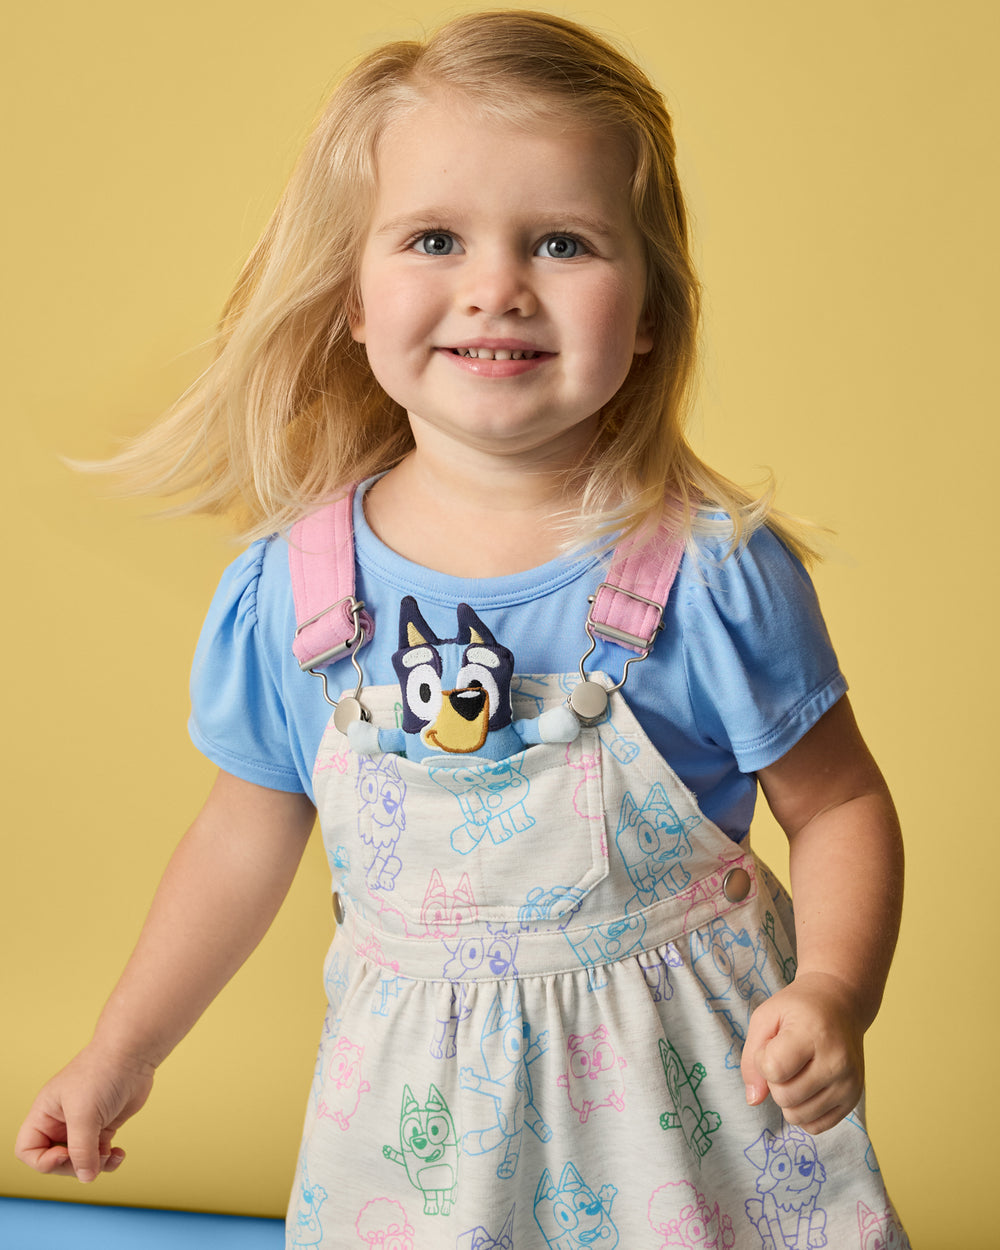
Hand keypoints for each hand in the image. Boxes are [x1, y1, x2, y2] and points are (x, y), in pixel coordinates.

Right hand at [15, 1044, 155, 1182]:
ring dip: (95, 1165)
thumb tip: (86, 1177)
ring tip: (111, 1157)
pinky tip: (119, 1154)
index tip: (65, 1154)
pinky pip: (100, 1153)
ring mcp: (84, 1124)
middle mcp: (61, 1120)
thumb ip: (82, 1150)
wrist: (134, 1053)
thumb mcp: (85, 1114)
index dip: (43, 1161)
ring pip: (80, 1160)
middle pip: (55, 1160)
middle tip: (93, 1160)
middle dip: (74, 1166)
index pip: (28, 1150)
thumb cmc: (102, 1073)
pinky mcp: (104, 1125)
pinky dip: (108, 1159)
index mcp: (45, 1113)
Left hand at [741, 972, 864, 1134]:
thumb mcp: (765, 1017)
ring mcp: (849, 1083)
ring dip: (787, 1097)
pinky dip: (803, 1111)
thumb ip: (750, 1058)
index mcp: (813, 1033)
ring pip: (798, 1116)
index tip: (771, 1044)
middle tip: (786, 1056)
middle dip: (774, 1080)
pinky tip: (807, 1086)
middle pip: (784, 1097)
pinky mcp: (854, 1099)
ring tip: (797, 1070)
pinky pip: (815, 1126)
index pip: (773, 1070)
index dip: (762, 1060)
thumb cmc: (798, 1009)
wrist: (840, 1003)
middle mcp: (837, 1061)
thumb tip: (753, 1100)